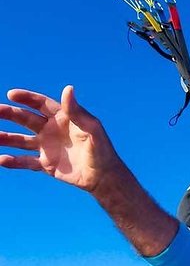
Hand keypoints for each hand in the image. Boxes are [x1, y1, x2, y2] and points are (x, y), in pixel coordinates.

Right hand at [0, 86, 119, 191]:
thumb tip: (68, 88)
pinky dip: (13, 161)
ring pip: (21, 140)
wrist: (103, 177)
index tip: (11, 94)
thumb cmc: (102, 150)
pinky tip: (1, 160)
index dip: (26, 98)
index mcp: (63, 119)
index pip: (41, 104)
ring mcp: (47, 147)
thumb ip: (77, 111)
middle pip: (25, 119)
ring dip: (5, 138)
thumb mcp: (92, 129)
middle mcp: (52, 130)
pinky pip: (26, 161)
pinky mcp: (46, 164)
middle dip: (9, 114)